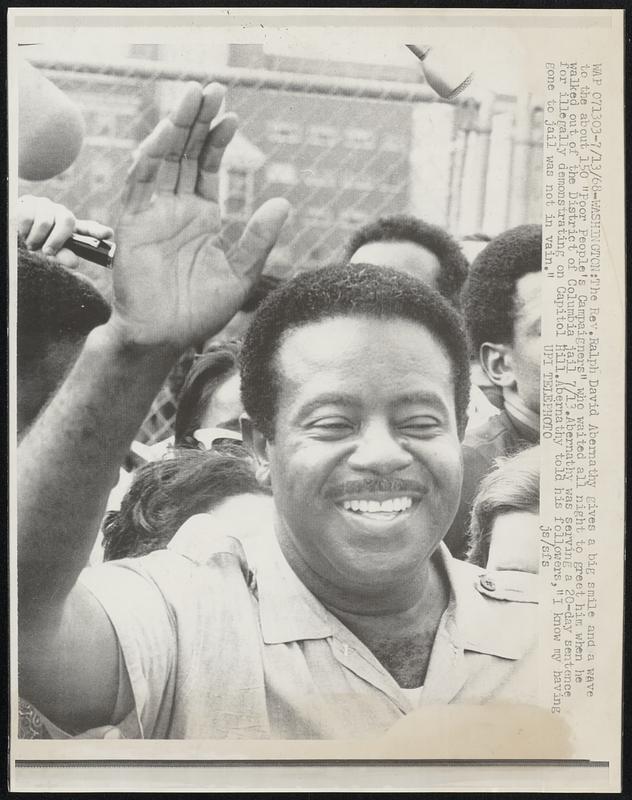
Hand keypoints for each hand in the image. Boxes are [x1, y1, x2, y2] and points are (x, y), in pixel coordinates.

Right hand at [17, 195, 113, 268]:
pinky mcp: (29, 201)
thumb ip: (62, 257)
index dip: (98, 230)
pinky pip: (28, 216)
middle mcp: (61, 213)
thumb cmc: (35, 244)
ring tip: (31, 244)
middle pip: (67, 221)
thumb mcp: (50, 253)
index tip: (108, 234)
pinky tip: (22, 233)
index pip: (88, 227)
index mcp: (70, 228)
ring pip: (46, 221)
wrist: (13, 231)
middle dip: (57, 239)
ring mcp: (46, 205)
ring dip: (37, 238)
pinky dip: (24, 230)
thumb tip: (74, 262)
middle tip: (47, 251)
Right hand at [109, 82, 289, 350]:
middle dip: (197, 121)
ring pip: (162, 160)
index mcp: (201, 217)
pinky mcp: (132, 226)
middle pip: (185, 154)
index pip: (207, 167)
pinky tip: (164, 136)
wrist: (166, 338)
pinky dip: (149, 159)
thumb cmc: (201, 311)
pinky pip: (138, 185)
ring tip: (191, 98)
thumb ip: (259, 238)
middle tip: (211, 89)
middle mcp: (176, 209)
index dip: (217, 141)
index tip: (232, 116)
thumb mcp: (241, 272)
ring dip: (175, 128)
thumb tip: (283, 202)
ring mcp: (152, 214)